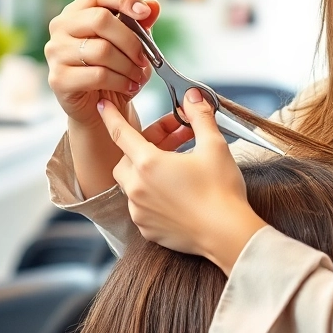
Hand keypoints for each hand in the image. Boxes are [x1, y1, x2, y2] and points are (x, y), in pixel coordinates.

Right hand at [45, 0, 158, 126]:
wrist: (98, 109)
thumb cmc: (113, 71)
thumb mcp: (131, 45)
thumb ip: (140, 24)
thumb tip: (154, 5)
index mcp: (77, 12)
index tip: (145, 13)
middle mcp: (61, 27)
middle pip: (100, 19)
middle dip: (130, 40)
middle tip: (144, 58)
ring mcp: (56, 52)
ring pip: (102, 50)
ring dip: (128, 66)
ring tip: (137, 77)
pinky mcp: (58, 78)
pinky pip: (98, 75)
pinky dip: (120, 82)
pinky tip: (128, 87)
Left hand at [98, 87, 267, 274]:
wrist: (229, 235)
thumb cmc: (222, 191)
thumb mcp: (214, 146)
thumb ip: (200, 117)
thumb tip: (193, 97)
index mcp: (148, 164)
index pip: (121, 133)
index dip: (111, 117)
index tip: (103, 106)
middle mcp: (137, 188)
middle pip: (124, 161)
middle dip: (138, 150)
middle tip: (166, 145)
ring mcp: (140, 212)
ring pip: (131, 186)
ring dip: (145, 175)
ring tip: (173, 170)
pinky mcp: (148, 230)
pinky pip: (140, 208)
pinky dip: (151, 198)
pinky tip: (174, 195)